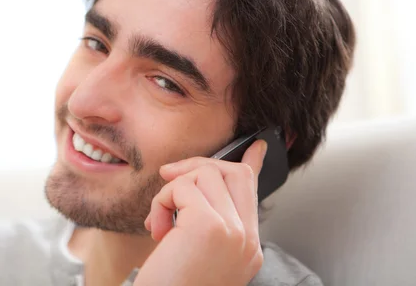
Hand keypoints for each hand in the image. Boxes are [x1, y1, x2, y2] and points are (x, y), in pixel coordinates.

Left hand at [134, 139, 267, 285]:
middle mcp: (247, 241)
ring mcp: (234, 232)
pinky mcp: (210, 226)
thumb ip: (205, 219)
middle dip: (198, 166)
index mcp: (247, 248)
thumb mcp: (193, 253)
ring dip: (171, 190)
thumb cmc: (170, 285)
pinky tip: (157, 229)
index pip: (254, 192)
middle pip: (233, 172)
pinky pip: (181, 187)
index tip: (258, 145)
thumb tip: (199, 182)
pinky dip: (161, 201)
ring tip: (160, 222)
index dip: (253, 163)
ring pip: (205, 174)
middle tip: (169, 178)